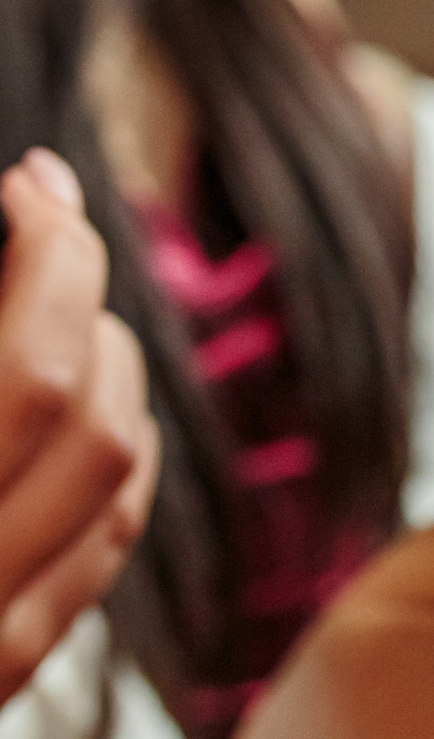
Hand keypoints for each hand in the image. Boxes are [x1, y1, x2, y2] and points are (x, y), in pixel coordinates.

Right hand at [0, 149, 158, 701]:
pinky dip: (108, 461)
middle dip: (86, 300)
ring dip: (113, 374)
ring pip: (118, 487)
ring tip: (66, 300)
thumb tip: (8, 261)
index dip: (51, 257)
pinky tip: (83, 406)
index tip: (29, 186)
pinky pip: (97, 552)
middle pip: (96, 420)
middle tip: (46, 227)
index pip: (33, 374)